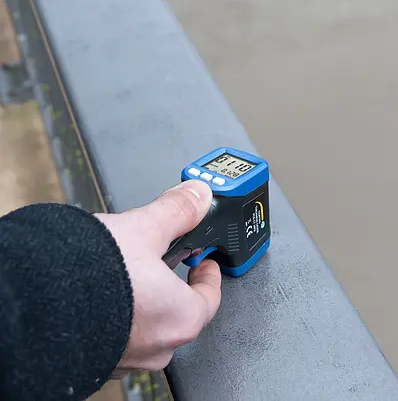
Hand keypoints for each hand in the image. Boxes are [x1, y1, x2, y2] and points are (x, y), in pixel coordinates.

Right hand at [95, 180, 221, 374]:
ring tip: (133, 273)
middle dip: (175, 285)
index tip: (204, 263)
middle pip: (180, 311)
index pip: (209, 298)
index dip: (209, 275)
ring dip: (146, 300)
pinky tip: (104, 294)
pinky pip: (120, 334)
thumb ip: (177, 210)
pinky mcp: (98, 356)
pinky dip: (120, 314)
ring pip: (148, 323)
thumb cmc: (93, 276)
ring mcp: (127, 356)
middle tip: (170, 264)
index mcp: (180, 317)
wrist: (33, 303)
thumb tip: (197, 195)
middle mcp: (157, 346)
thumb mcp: (144, 229)